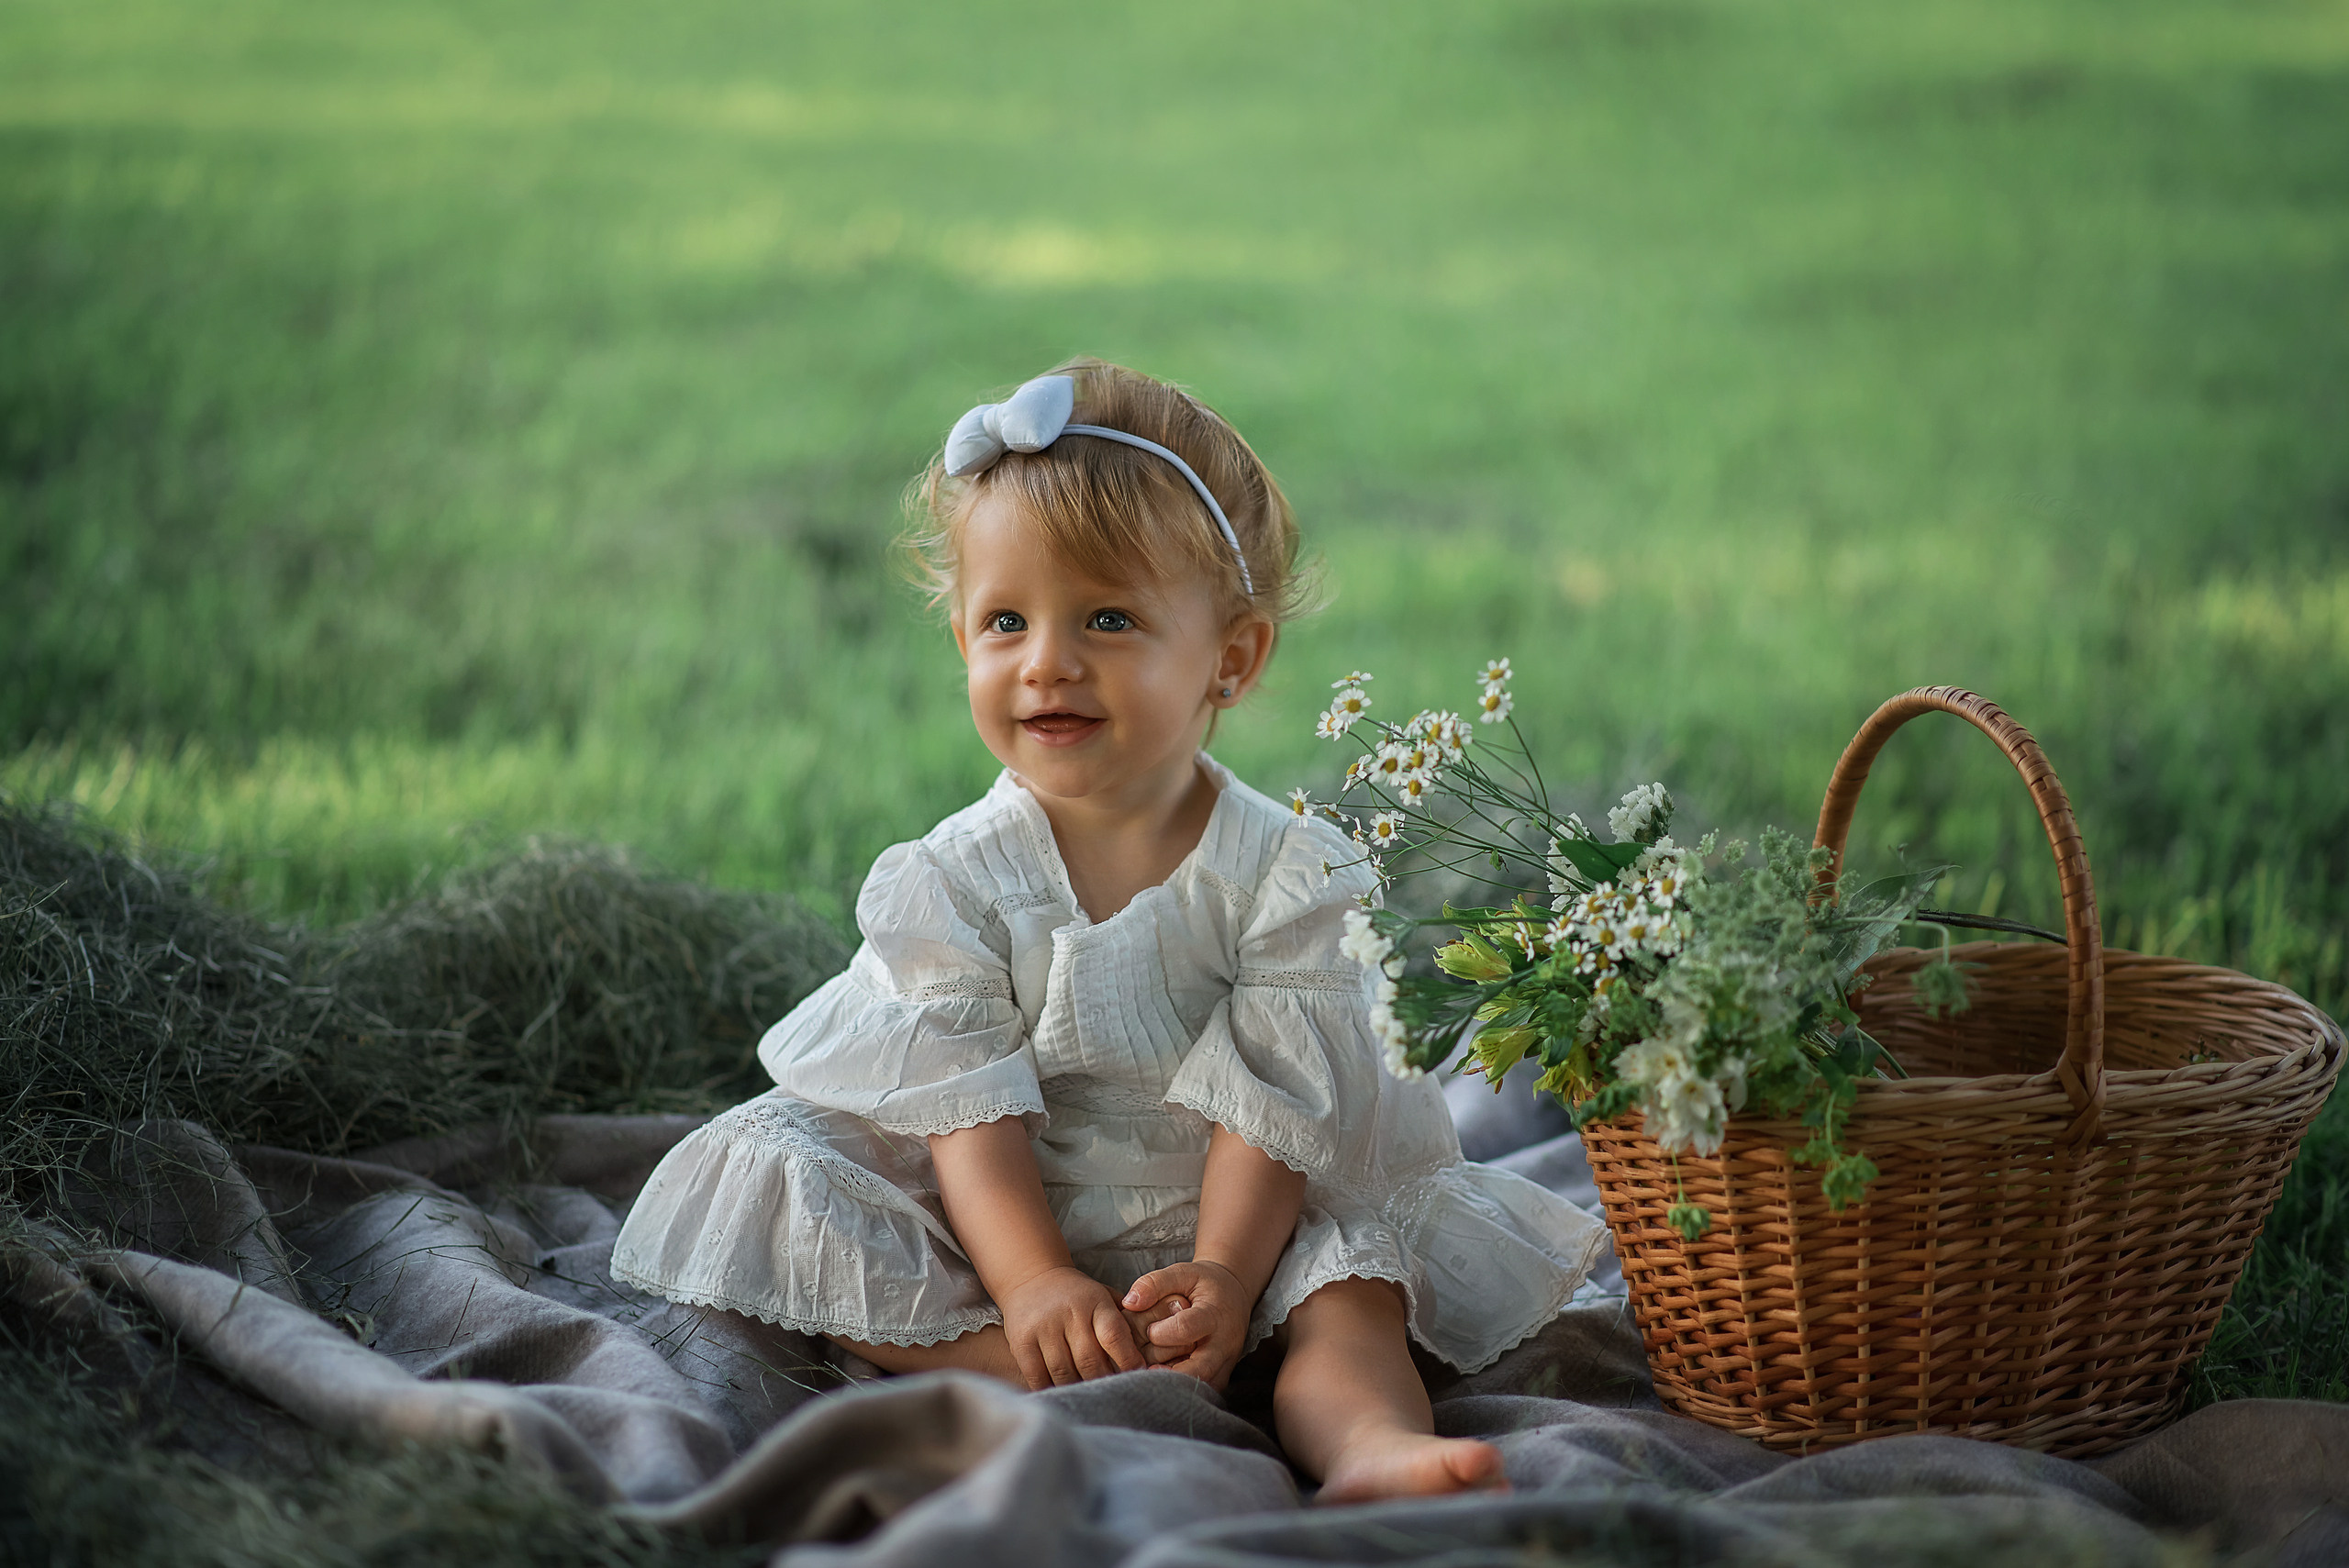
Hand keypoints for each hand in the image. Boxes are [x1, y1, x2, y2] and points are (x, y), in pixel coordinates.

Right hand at [997, 1264, 1146, 1388]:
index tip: (1138, 1378)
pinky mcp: (1021, 1340)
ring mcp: (1043, 1326)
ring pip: (1064, 1372)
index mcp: (1094, 1302)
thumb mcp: (1104, 1297)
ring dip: (1078, 1390)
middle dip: (1104, 1383)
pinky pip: (1037, 1375)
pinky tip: (1061, 1397)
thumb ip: (1126, 1320)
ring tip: (1090, 1401)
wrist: (1032, 1277)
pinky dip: (1050, 1390)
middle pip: (1089, 1361)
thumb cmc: (1077, 1296)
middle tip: (1114, 1398)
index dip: (1127, 1360)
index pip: (1114, 1335)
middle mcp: (1069, 1313)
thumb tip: (1154, 1353)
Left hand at [1122, 1259, 1252, 1389]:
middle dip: (1168, 1374)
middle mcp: (1223, 1344)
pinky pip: (1203, 1391)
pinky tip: (1164, 1383)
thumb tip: (1129, 1303)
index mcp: (1214, 1314)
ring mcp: (1225, 1364)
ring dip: (1174, 1387)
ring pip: (1202, 1387)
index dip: (1161, 1332)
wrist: (1234, 1296)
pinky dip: (1183, 1391)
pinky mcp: (1222, 1376)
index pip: (1186, 1329)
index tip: (1148, 1330)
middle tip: (1143, 1369)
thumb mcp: (1184, 1272)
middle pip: (1199, 1370)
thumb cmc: (1203, 1284)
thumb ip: (1155, 1283)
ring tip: (1149, 1379)